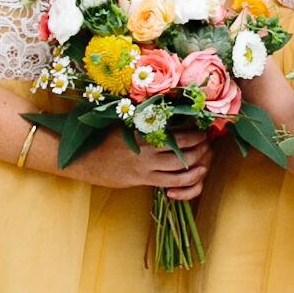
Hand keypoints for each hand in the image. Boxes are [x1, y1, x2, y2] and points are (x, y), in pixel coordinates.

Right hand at [60, 127, 209, 195]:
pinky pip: (171, 182)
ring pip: (180, 166)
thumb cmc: (105, 138)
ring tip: (205, 156)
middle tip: (208, 140)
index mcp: (141, 130)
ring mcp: (144, 166)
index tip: (203, 125)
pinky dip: (187, 180)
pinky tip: (195, 173)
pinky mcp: (142, 180)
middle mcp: (145, 149)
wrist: (85, 161)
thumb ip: (146, 118)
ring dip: (197, 161)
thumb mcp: (124, 122)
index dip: (193, 129)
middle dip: (200, 144)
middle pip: (182, 146)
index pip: (175, 128)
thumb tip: (172, 110)